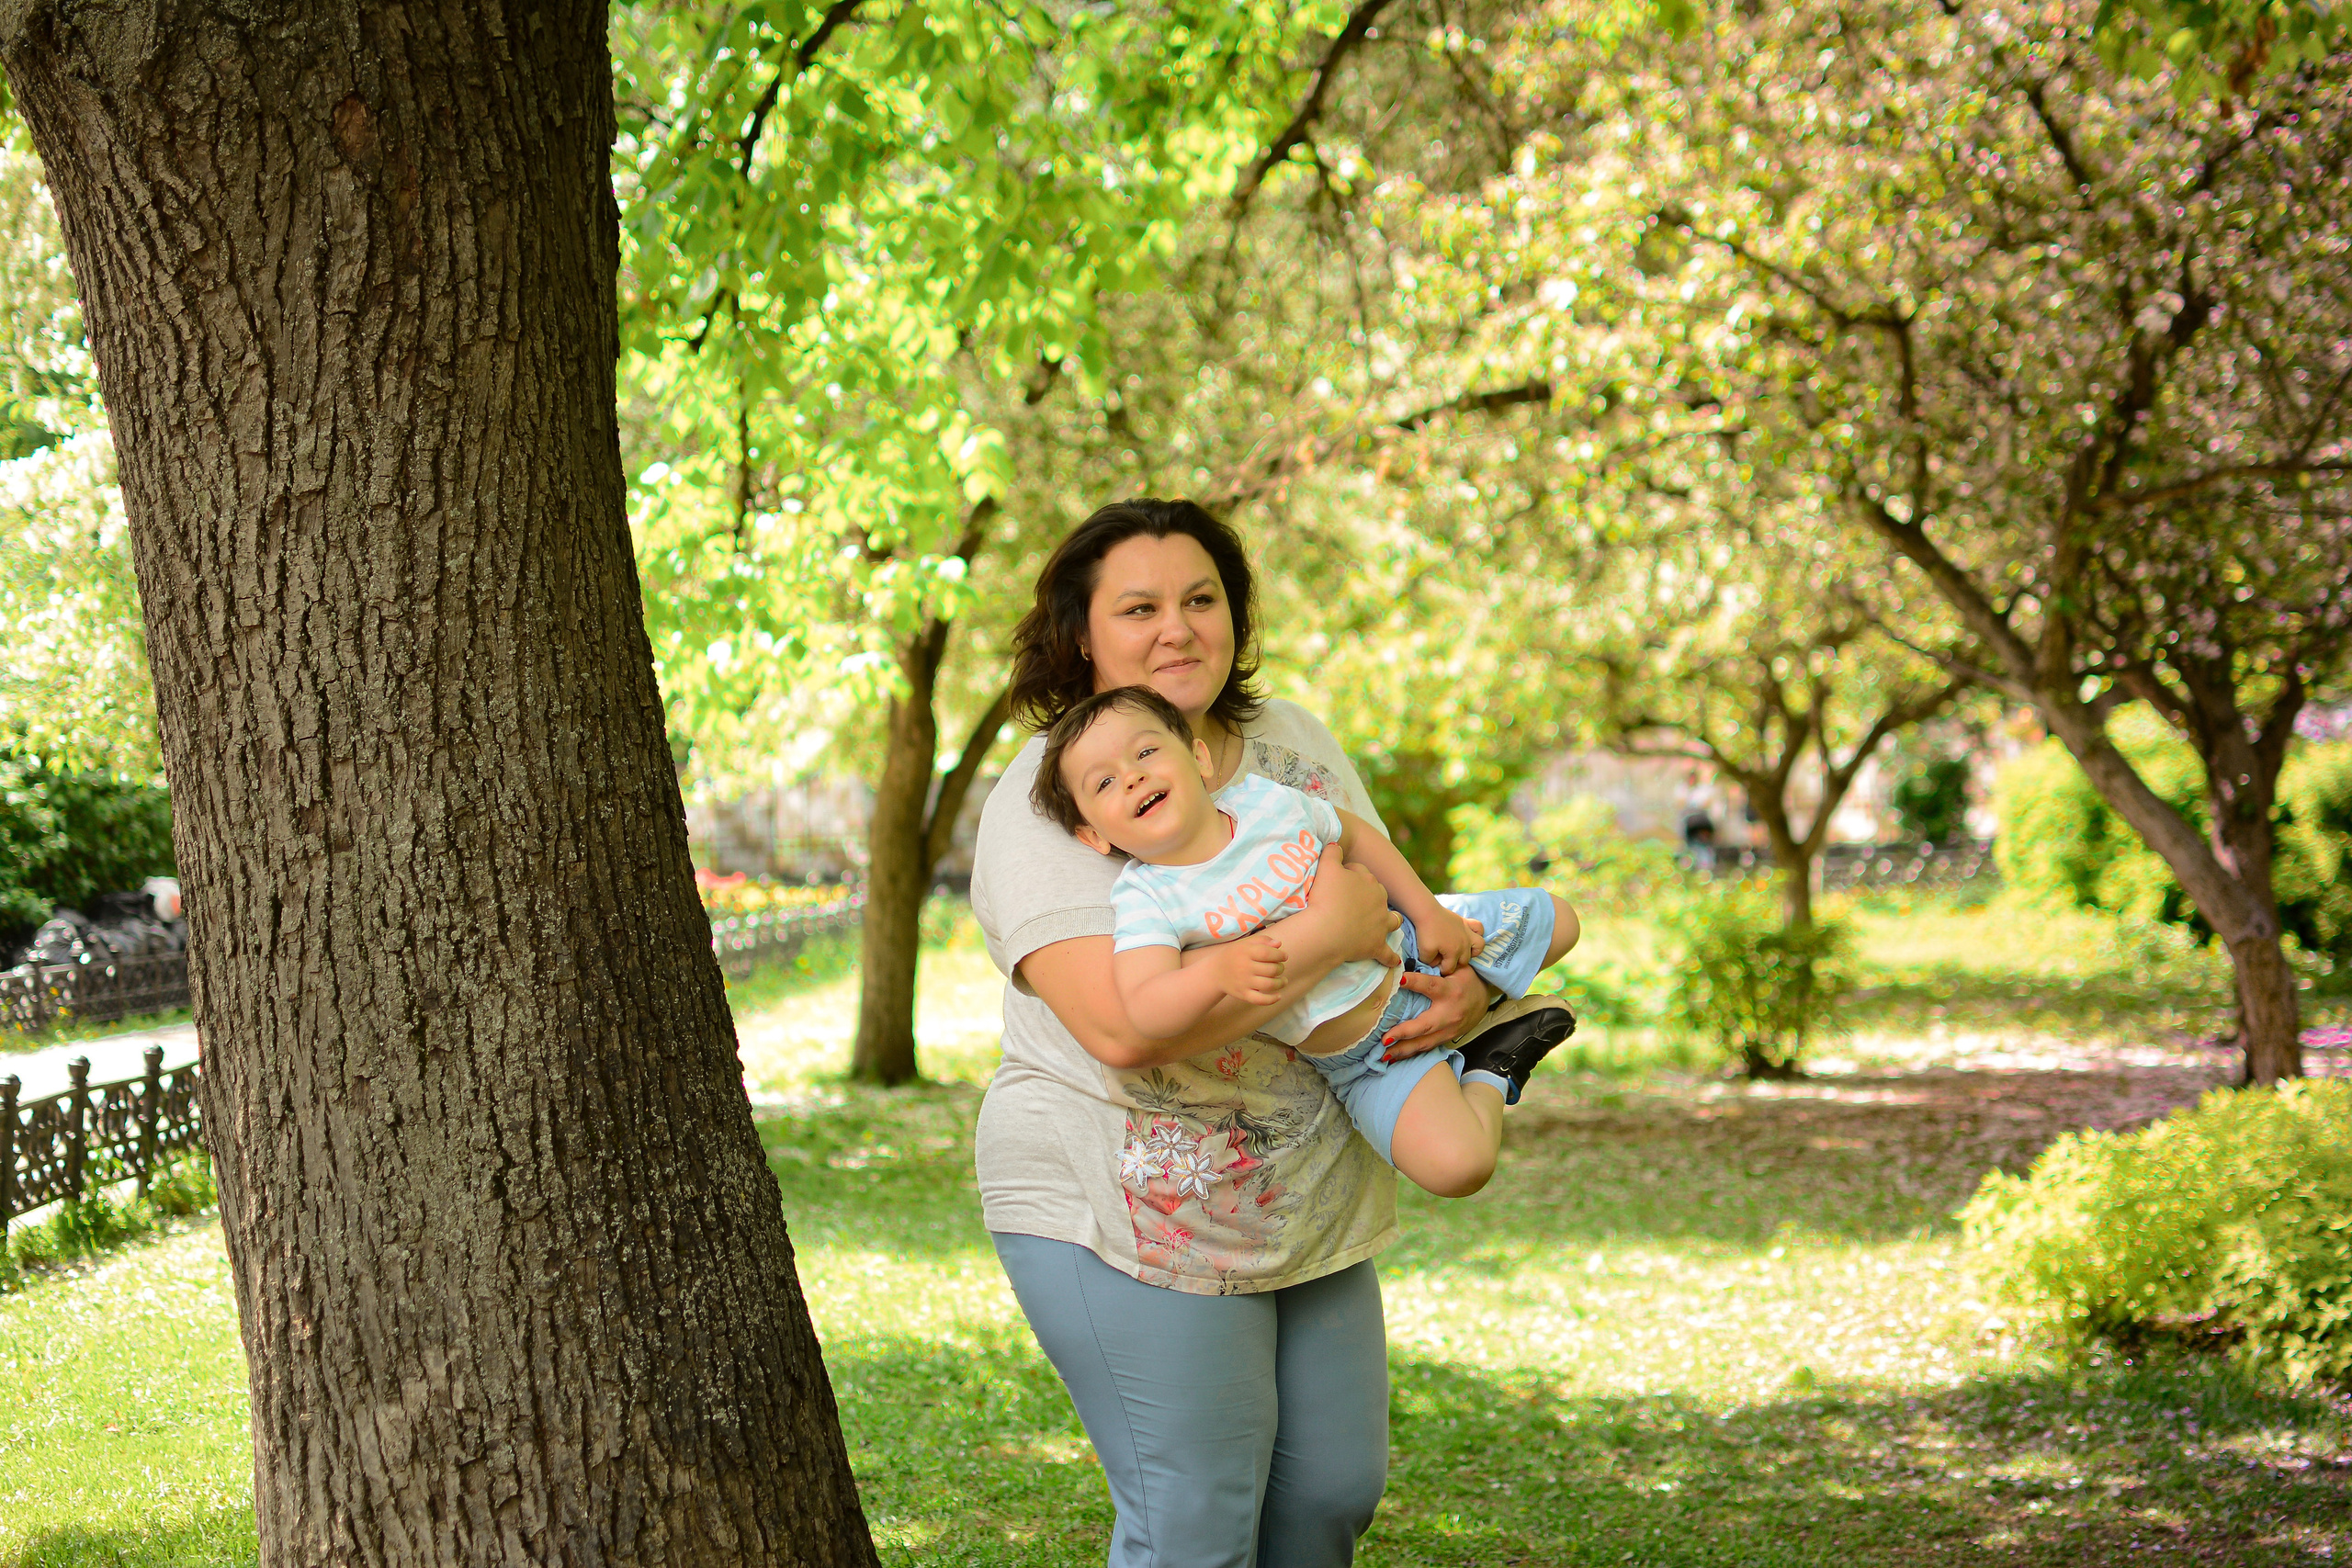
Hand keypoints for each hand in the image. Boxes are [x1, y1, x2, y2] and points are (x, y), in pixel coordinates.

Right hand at [1209, 934, 1286, 1005]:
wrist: (1215, 972)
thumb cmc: (1234, 955)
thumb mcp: (1245, 943)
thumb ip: (1262, 940)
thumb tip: (1279, 944)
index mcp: (1245, 952)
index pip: (1267, 953)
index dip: (1280, 955)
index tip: (1284, 957)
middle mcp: (1244, 967)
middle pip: (1271, 969)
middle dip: (1281, 968)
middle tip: (1280, 968)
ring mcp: (1243, 982)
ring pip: (1269, 985)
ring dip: (1281, 983)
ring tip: (1283, 981)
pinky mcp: (1243, 994)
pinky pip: (1260, 1000)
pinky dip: (1272, 999)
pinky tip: (1279, 996)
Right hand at [1305, 845, 1404, 968]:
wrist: (1327, 929)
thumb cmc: (1326, 897)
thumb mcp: (1326, 866)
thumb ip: (1332, 852)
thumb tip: (1336, 845)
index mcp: (1368, 881)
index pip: (1360, 872)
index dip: (1348, 874)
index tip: (1337, 880)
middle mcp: (1380, 901)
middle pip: (1377, 894)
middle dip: (1369, 896)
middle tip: (1353, 901)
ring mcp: (1380, 925)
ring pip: (1392, 920)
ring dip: (1389, 921)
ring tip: (1384, 923)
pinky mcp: (1376, 946)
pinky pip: (1387, 954)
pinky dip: (1390, 957)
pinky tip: (1393, 961)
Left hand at [1380, 964, 1488, 1058]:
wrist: (1485, 998)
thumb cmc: (1465, 980)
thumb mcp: (1455, 969)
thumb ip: (1435, 967)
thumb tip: (1408, 963)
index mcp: (1450, 991)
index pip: (1430, 985)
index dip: (1415, 982)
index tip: (1398, 980)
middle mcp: (1450, 1013)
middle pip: (1425, 1025)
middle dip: (1404, 1033)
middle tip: (1384, 1039)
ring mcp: (1450, 1029)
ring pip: (1425, 1042)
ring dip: (1404, 1050)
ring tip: (1384, 1055)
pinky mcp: (1448, 1038)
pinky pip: (1428, 1047)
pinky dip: (1411, 1053)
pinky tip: (1395, 1057)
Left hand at [1412, 907, 1484, 974]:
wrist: (1427, 912)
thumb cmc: (1426, 932)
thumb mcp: (1424, 952)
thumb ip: (1430, 962)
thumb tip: (1435, 964)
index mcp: (1453, 953)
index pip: (1450, 968)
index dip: (1442, 969)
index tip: (1437, 965)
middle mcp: (1464, 944)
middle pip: (1464, 960)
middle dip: (1455, 963)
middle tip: (1446, 959)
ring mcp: (1467, 933)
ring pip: (1479, 946)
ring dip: (1473, 952)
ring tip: (1463, 951)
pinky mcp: (1466, 922)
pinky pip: (1479, 928)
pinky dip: (1478, 933)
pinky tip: (1471, 935)